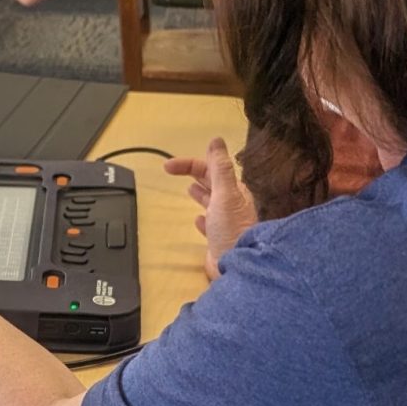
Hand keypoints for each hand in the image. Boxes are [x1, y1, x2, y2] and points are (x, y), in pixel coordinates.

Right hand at [163, 138, 257, 279]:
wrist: (238, 265)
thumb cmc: (231, 228)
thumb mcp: (225, 193)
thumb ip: (220, 167)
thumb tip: (216, 140)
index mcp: (233, 191)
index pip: (210, 169)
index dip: (189, 164)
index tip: (167, 166)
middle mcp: (231, 205)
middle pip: (211, 183)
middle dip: (195, 174)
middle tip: (173, 171)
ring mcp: (226, 223)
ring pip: (211, 202)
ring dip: (201, 194)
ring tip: (190, 189)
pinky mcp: (220, 239)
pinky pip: (210, 225)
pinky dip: (202, 219)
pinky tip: (198, 220)